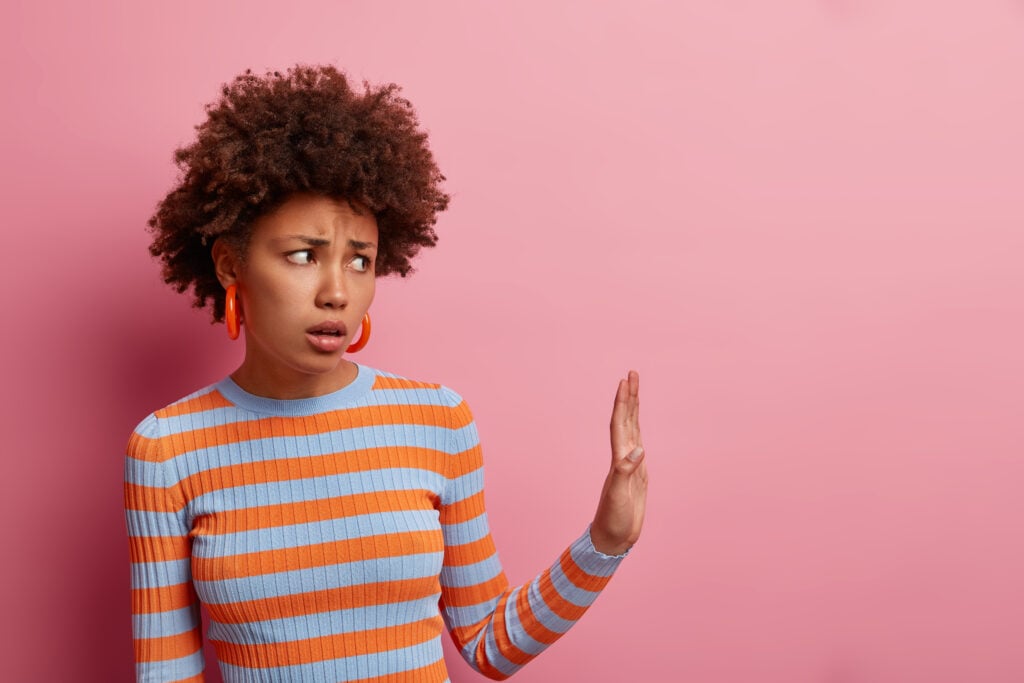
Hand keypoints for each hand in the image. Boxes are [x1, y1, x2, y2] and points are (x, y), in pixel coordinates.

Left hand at [590, 370, 647, 555]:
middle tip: (632, 372)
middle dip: (629, 396)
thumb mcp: (617, 496)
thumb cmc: (613, 520)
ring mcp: (630, 464)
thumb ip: (625, 473)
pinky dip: (639, 430)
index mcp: (618, 459)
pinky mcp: (637, 473)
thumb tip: (639, 450)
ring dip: (633, 408)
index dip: (622, 402)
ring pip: (632, 428)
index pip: (620, 423)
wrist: (612, 538)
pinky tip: (639, 424)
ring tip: (635, 388)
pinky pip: (639, 444)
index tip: (625, 381)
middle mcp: (622, 457)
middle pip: (626, 419)